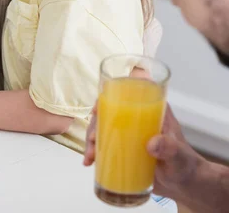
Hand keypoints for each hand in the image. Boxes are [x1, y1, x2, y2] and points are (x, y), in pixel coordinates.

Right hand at [83, 99, 204, 202]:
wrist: (185, 184)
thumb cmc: (186, 163)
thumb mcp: (179, 154)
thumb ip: (169, 147)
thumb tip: (152, 144)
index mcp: (152, 108)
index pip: (128, 92)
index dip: (108, 95)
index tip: (97, 110)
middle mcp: (138, 117)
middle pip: (109, 111)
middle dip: (95, 124)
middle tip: (93, 142)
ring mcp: (130, 133)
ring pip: (104, 127)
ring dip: (92, 139)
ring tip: (90, 157)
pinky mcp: (125, 148)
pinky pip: (106, 144)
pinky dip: (95, 151)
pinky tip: (90, 162)